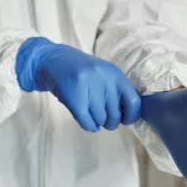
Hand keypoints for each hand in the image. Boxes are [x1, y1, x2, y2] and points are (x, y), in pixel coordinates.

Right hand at [16, 37, 141, 131]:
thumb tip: (129, 117)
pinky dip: (88, 126)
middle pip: (115, 116)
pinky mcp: (73, 97)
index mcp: (115, 74)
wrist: (52, 60)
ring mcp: (87, 87)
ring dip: (97, 122)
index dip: (131, 116)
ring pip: (100, 120)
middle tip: (102, 116)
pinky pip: (87, 122)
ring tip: (90, 112)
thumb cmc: (82, 72)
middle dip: (110, 122)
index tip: (124, 119)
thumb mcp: (104, 76)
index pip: (134, 102)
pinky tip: (86, 119)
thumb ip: (117, 92)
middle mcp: (103, 79)